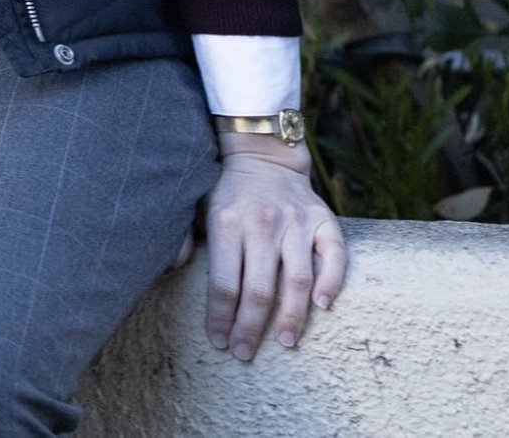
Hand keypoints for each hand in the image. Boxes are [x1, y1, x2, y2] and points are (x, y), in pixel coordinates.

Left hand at [201, 134, 347, 359]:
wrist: (264, 155)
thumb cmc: (225, 190)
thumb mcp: (195, 206)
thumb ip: (185, 237)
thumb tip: (174, 267)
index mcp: (226, 223)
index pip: (223, 284)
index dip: (220, 318)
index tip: (219, 343)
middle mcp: (262, 224)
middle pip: (259, 289)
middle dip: (251, 328)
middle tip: (246, 353)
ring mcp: (296, 222)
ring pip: (296, 279)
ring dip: (291, 316)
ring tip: (284, 342)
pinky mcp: (323, 219)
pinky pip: (334, 255)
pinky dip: (331, 281)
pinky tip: (322, 305)